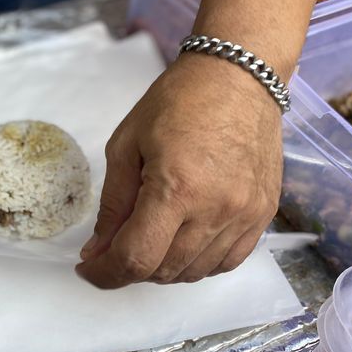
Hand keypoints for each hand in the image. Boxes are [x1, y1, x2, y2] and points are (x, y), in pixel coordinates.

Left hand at [76, 53, 282, 287]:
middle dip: (129, 269)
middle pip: (164, 271)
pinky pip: (227, 262)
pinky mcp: (263, 214)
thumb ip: (112, 204)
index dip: (106, 273)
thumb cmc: (178, 102)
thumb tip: (98, 250)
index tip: (88, 269)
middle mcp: (216, 209)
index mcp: (177, 189)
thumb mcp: (126, 146)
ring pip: (194, 272)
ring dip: (162, 269)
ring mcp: (245, 215)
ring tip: (147, 241)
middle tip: (111, 250)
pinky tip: (180, 243)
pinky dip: (197, 264)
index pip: (136, 258)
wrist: (238, 78)